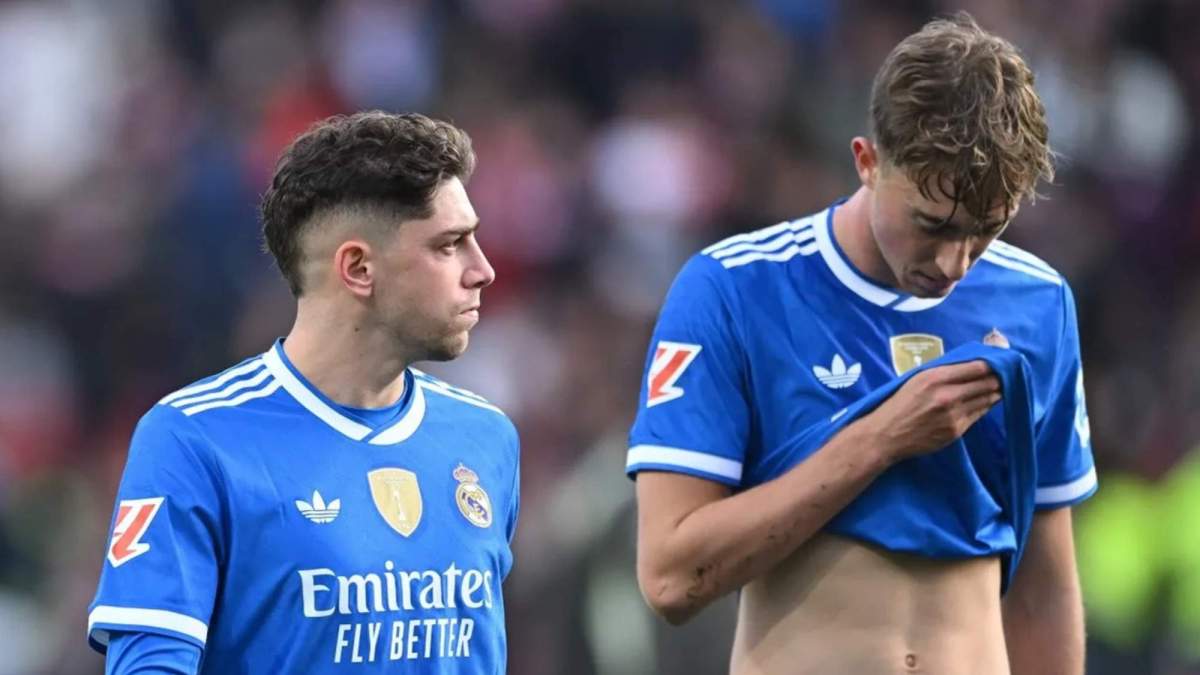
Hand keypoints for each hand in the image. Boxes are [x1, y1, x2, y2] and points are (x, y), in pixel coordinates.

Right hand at [859, 360, 1001, 462]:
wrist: (886, 435)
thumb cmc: (900, 403)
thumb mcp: (917, 379)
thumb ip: (944, 372)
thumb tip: (972, 365)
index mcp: (935, 377)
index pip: (978, 367)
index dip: (993, 364)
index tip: (999, 361)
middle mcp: (948, 395)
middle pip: (988, 383)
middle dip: (999, 378)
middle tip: (1005, 375)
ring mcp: (954, 415)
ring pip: (988, 400)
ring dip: (995, 392)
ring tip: (998, 387)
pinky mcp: (957, 430)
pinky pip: (979, 415)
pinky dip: (983, 407)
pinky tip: (983, 402)